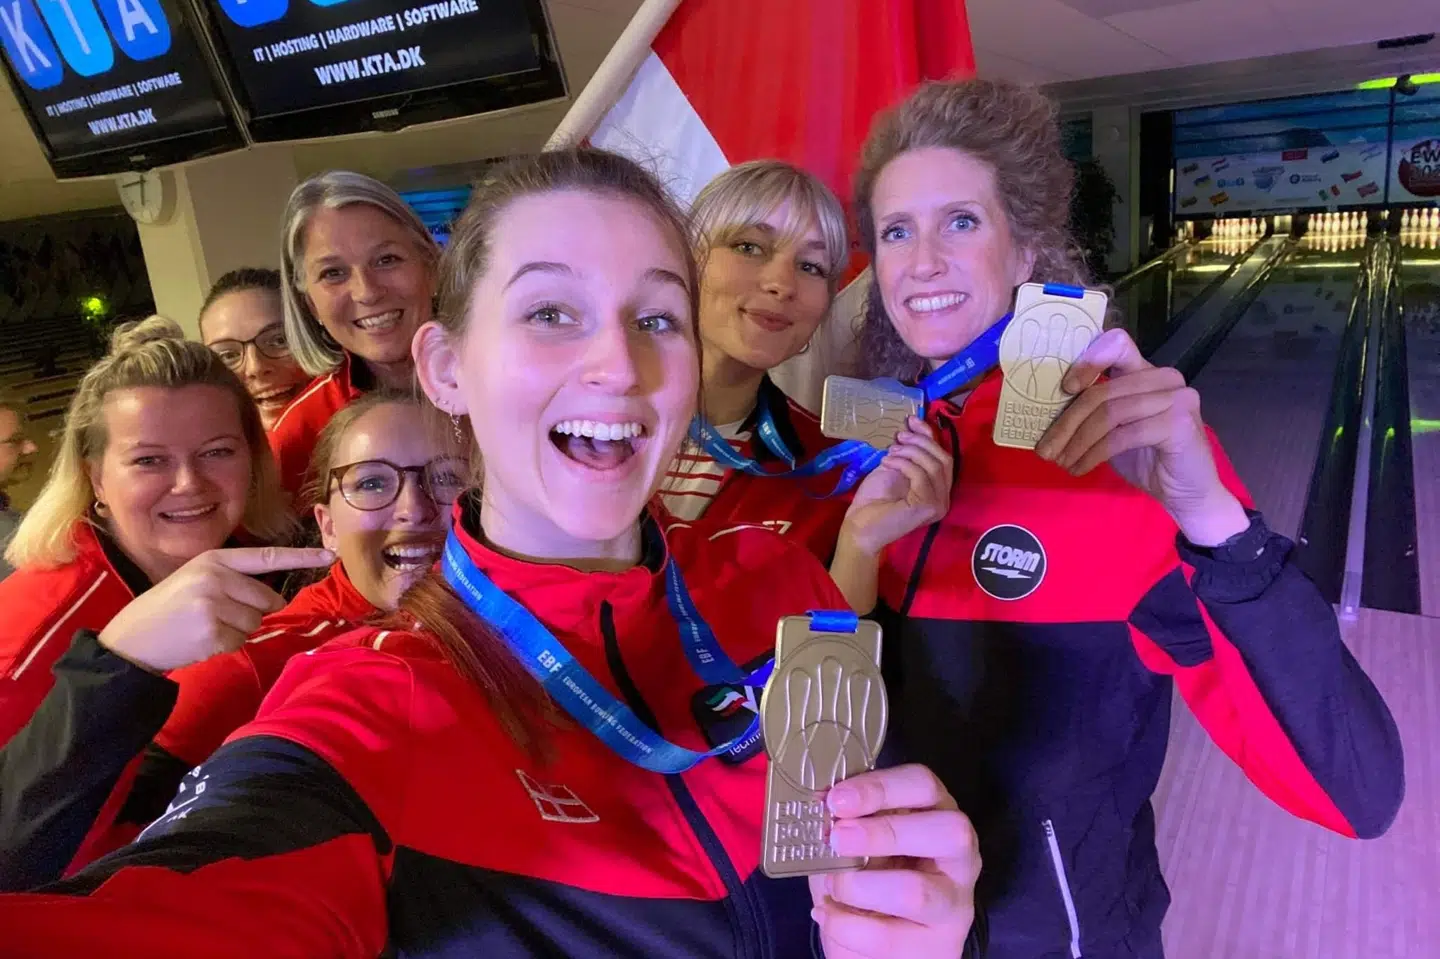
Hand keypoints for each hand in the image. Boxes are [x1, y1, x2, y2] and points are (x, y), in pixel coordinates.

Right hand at [98, 547, 334, 672]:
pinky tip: (201, 640)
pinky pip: (241, 641)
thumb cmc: (169, 608)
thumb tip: (275, 599)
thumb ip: (234, 579)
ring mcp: (214, 603)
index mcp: (214, 560)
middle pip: (268, 599)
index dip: (302, 556)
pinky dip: (226, 645)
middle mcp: (216, 576)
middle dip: (252, 611)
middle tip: (215, 614)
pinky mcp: (213, 631)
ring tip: (205, 626)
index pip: (267, 557)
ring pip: (256, 622)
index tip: (331, 555)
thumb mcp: (197, 579)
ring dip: (237, 630)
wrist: (131, 638)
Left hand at [810, 764, 979, 957]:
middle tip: (837, 838)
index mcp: (937, 815)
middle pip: (947, 832)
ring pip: (917, 892)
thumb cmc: (869, 878)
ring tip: (833, 885)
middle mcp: (959, 857)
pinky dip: (845, 925)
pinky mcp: (937, 948)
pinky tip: (827, 913)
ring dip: (860, 887)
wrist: (878, 940)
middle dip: (885, 833)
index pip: (925, 786)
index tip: (837, 799)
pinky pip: (887, 938)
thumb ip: (846, 821)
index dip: (881, 787)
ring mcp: (953, 905)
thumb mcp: (859, 842)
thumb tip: (818, 803)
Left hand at [841, 417, 952, 555]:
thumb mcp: (894, 467)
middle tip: (899, 436)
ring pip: (934, 465)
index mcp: (938, 489)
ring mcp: (938, 504)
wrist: (860, 527)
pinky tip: (887, 462)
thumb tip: (914, 423)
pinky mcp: (928, 506)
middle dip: (922, 441)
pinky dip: (904, 464)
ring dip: (911, 452)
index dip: (929, 435)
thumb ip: (909, 451)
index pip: (943, 456)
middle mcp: (943, 498)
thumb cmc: (874, 500)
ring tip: (890, 451)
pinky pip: (922, 475)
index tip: (911, 420)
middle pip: (944, 459)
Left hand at [1035, 328, 1247, 544]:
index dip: (1088, 360)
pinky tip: (1080, 468)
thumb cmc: (1147, 458)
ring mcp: (1176, 398)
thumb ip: (1093, 411)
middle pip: (1102, 391)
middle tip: (1045, 450)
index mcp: (1146, 371)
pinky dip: (1094, 454)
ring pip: (1109, 413)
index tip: (1065, 388)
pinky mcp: (1179, 423)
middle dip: (1066, 423)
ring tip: (1061, 462)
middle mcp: (1164, 378)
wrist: (1187, 493)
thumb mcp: (1113, 429)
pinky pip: (1122, 436)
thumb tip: (1046, 410)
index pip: (1116, 343)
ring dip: (1077, 442)